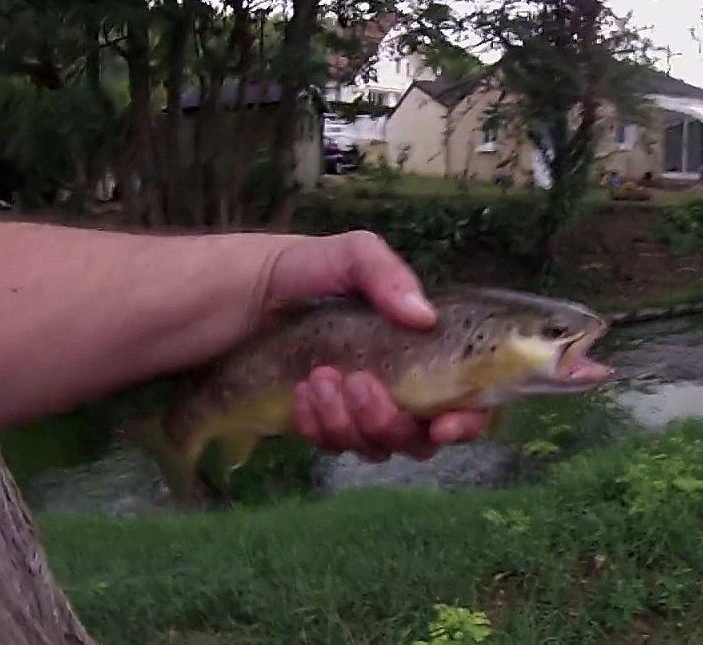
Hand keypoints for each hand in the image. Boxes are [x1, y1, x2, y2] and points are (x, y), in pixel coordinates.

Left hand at [268, 230, 489, 461]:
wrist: (236, 293)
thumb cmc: (303, 269)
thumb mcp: (348, 255)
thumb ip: (386, 275)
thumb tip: (424, 317)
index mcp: (422, 350)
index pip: (465, 399)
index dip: (466, 422)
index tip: (442, 425)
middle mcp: (400, 388)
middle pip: (418, 438)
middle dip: (390, 421)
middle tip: (357, 383)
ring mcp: (359, 411)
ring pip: (374, 447)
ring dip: (349, 422)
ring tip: (319, 379)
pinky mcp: (322, 425)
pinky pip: (331, 446)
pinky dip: (318, 426)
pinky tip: (301, 394)